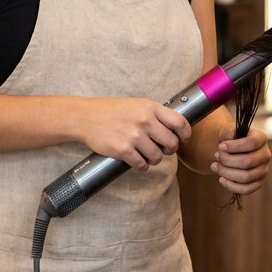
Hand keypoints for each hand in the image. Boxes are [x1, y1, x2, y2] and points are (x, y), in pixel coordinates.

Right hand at [74, 98, 191, 170]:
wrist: (86, 117)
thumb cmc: (112, 111)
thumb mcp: (137, 104)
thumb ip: (155, 114)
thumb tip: (174, 128)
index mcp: (150, 107)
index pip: (179, 122)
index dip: (185, 134)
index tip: (183, 139)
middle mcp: (144, 121)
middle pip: (171, 143)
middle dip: (169, 149)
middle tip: (162, 149)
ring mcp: (134, 136)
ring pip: (157, 157)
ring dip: (154, 159)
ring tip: (146, 155)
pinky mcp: (123, 150)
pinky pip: (142, 165)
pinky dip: (142, 166)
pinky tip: (137, 161)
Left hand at [211, 124, 269, 194]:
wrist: (231, 150)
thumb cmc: (231, 140)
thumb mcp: (228, 132)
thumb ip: (229, 132)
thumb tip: (230, 137)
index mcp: (261, 138)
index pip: (253, 143)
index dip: (235, 146)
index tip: (220, 146)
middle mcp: (266, 155)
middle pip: (248, 162)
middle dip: (228, 160)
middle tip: (216, 156)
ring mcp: (263, 170)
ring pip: (246, 177)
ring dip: (227, 173)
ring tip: (214, 166)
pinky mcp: (258, 182)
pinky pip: (247, 189)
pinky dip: (232, 186)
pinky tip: (221, 179)